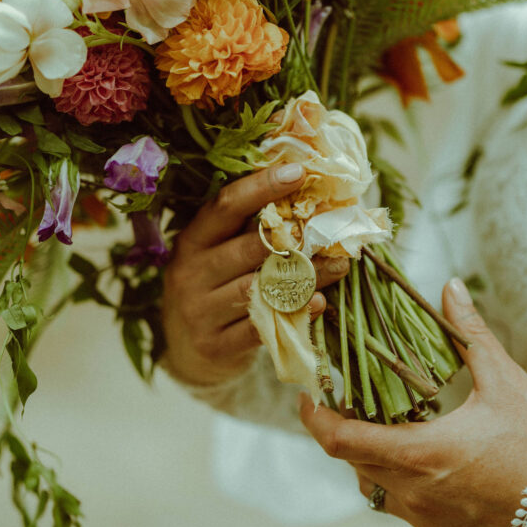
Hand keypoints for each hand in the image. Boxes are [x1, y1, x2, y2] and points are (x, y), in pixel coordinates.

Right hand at [162, 164, 349, 386]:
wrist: (187, 355)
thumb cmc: (214, 290)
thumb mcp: (216, 255)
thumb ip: (246, 229)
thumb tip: (301, 189)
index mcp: (192, 240)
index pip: (225, 206)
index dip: (262, 187)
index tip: (299, 171)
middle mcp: (191, 273)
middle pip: (248, 247)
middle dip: (295, 236)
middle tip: (333, 225)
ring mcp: (200, 311)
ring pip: (262, 287)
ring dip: (306, 275)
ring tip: (339, 263)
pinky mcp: (216, 345)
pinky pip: (262, 327)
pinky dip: (296, 313)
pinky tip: (320, 301)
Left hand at [299, 277, 526, 526]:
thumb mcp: (504, 382)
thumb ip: (469, 333)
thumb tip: (449, 287)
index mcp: (420, 454)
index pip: (341, 441)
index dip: (314, 419)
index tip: (305, 397)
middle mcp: (413, 493)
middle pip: (351, 462)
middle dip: (342, 430)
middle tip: (346, 399)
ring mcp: (425, 520)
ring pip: (372, 487)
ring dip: (368, 456)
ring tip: (382, 425)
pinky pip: (399, 506)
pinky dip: (395, 479)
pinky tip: (418, 457)